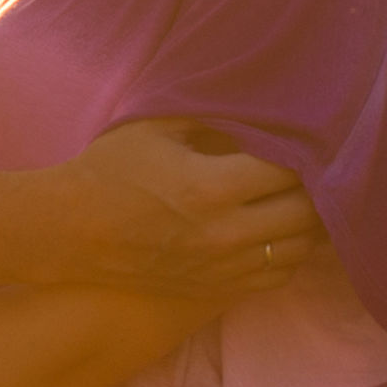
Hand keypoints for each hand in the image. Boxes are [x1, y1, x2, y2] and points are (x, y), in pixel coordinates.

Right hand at [47, 118, 317, 300]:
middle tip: (314, 165)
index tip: (305, 135)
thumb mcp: (154, 126)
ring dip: (309, 221)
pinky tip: (281, 230)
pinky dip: (290, 252)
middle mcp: (224, 232)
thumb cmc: (109, 171)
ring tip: (305, 196)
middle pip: (305, 211)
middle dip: (314, 185)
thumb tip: (256, 98)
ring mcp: (224, 267)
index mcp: (210, 186)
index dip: (303, 149)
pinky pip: (279, 275)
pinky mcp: (218, 288)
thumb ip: (209, 112)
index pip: (288, 167)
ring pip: (299, 247)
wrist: (72, 232)